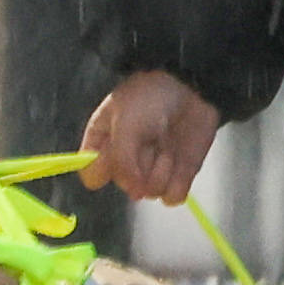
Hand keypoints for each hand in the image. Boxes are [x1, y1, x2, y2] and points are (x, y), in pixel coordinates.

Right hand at [84, 68, 225, 203]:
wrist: (191, 86)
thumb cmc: (151, 97)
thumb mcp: (126, 123)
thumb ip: (122, 161)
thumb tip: (134, 192)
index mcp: (103, 144)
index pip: (92, 174)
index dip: (105, 168)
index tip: (117, 152)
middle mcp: (125, 161)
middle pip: (126, 186)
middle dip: (142, 166)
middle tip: (151, 141)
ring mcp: (152, 170)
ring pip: (150, 193)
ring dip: (162, 173)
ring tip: (168, 147)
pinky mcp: (177, 177)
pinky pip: (172, 197)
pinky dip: (178, 183)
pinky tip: (180, 162)